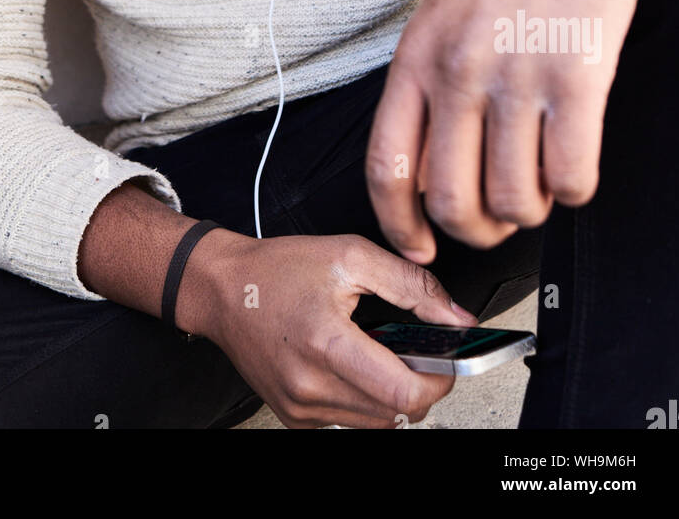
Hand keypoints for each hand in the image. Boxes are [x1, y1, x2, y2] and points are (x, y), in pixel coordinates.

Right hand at [188, 230, 476, 428]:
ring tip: (380, 353)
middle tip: (417, 350)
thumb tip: (456, 319)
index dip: (438, 380)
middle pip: (395, 414)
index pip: (404, 393)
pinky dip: (364, 399)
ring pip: (376, 423)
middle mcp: (310, 386)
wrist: (222, 289)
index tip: (446, 359)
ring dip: (392, 394)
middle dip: (419, 385)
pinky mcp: (294, 417)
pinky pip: (349, 421)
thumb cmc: (278, 269)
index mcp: (326, 344)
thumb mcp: (351, 255)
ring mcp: (300, 407)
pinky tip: (354, 365)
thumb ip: (411, 286)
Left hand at [366, 0, 640, 261]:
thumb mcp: (438, 20)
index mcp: (416, 58)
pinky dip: (572, 190)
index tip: (419, 245)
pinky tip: (571, 163)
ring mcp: (517, 76)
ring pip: (513, 199)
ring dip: (530, 210)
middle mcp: (459, 71)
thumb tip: (427, 174)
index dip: (399, 225)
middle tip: (497, 217)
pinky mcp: (576, 77)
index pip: (387, 167)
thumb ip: (426, 91)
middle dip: (476, 229)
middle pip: (450, 200)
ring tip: (538, 182)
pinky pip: (570, 177)